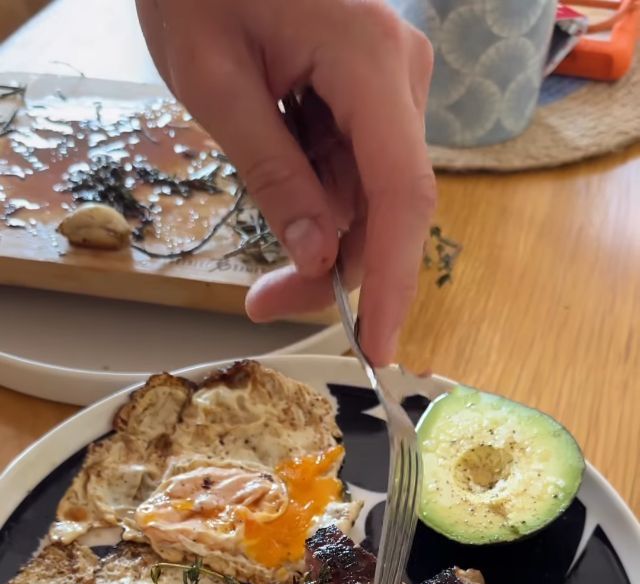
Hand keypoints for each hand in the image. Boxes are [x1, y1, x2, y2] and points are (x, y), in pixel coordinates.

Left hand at [136, 0, 435, 364]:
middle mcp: (399, 72)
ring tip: (258, 261)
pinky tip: (274, 179)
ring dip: (319, 238)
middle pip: (386, 206)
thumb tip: (318, 256)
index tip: (379, 349)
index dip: (393, 281)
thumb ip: (273, 173)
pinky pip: (355, 168)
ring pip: (370, 196)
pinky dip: (317, 200)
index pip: (401, 194)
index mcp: (369, 61)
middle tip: (264, 306)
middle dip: (332, 268)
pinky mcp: (371, 88)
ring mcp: (390, 79)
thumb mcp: (214, 83)